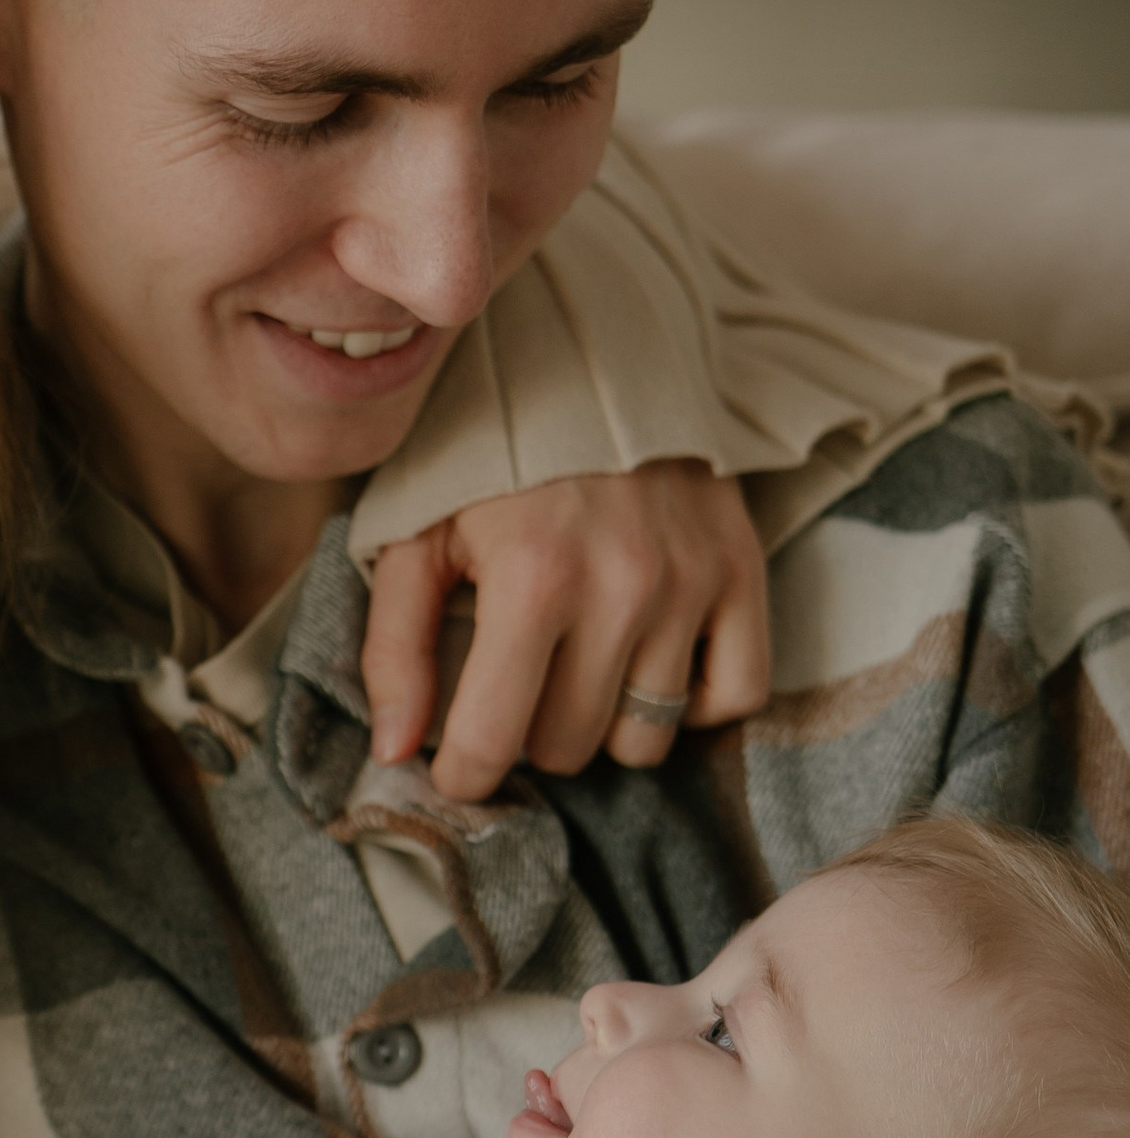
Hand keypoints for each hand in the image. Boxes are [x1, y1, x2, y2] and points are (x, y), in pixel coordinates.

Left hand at [363, 461, 769, 803]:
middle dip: (531, 733)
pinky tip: (646, 666)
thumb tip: (395, 754)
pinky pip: (737, 696)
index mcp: (532, 578)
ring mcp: (692, 580)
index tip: (454, 767)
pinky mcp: (743, 569)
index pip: (495, 740)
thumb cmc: (482, 462)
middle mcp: (624, 585)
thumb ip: (395, 649)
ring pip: (647, 737)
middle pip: (572, 747)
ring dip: (605, 722)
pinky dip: (692, 703)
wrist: (584, 363)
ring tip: (578, 668)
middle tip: (516, 683)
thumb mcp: (412, 539)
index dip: (463, 774)